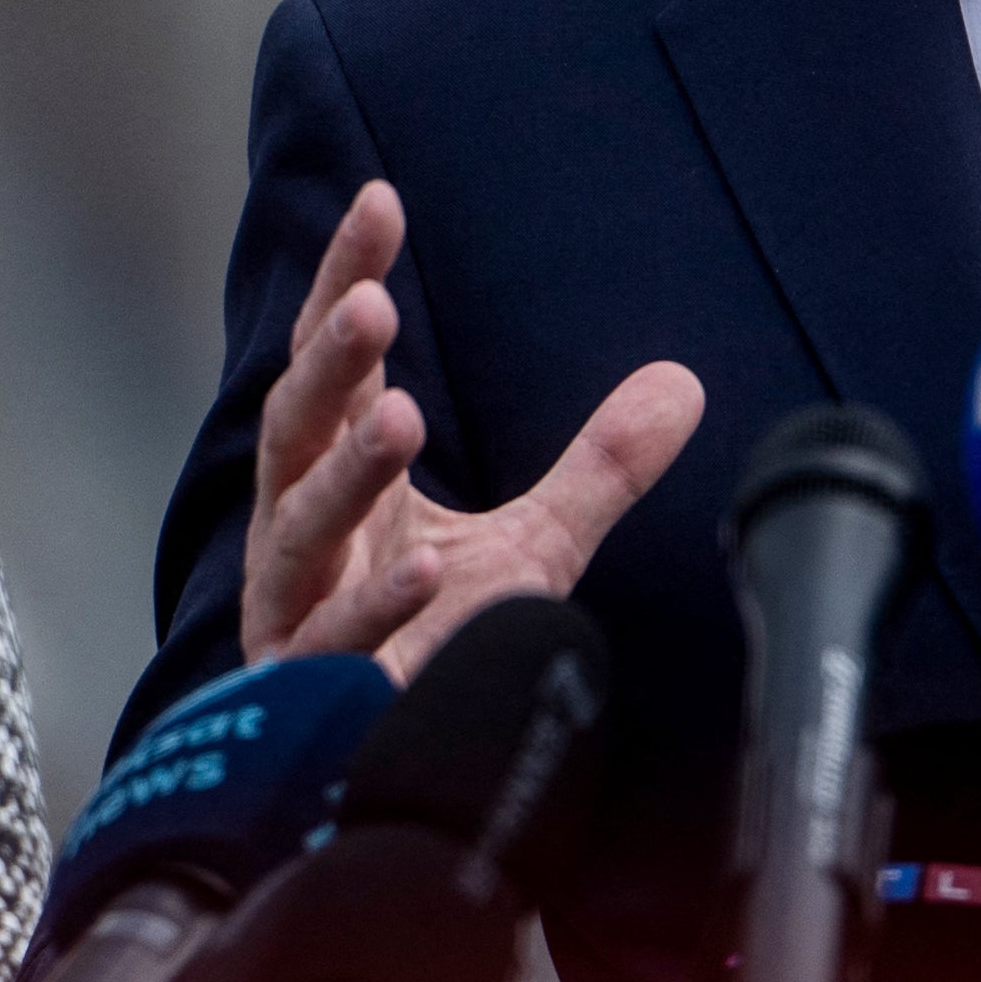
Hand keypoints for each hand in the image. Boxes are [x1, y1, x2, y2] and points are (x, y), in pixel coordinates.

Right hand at [243, 180, 704, 678]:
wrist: (391, 777)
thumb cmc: (438, 645)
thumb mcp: (535, 546)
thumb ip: (597, 467)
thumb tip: (684, 382)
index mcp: (335, 477)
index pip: (334, 364)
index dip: (345, 282)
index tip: (379, 204)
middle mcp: (300, 531)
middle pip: (297, 430)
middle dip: (328, 367)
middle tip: (372, 305)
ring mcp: (296, 610)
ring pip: (304, 527)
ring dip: (350, 472)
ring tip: (401, 414)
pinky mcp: (311, 691)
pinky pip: (336, 642)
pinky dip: (379, 604)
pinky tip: (426, 567)